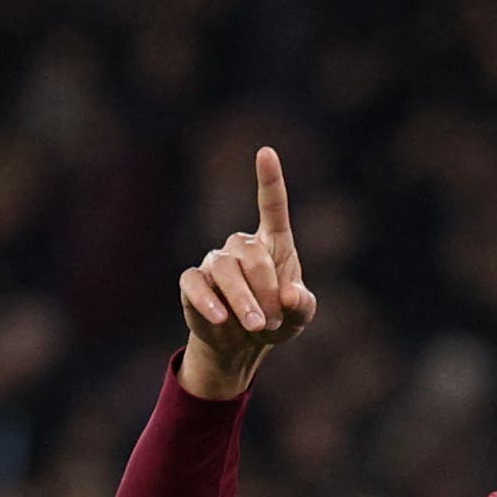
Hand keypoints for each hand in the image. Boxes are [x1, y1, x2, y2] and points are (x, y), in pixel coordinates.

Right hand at [178, 147, 317, 399]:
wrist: (242, 344)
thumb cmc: (276, 320)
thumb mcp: (300, 317)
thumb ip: (303, 305)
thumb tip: (291, 294)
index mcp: (273, 244)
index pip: (271, 205)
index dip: (269, 180)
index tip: (266, 152)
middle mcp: (241, 247)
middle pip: (251, 254)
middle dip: (265, 290)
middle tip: (272, 322)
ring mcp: (215, 262)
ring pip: (225, 269)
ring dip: (243, 300)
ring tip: (256, 326)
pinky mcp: (193, 283)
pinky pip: (196, 284)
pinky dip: (208, 301)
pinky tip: (222, 319)